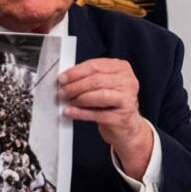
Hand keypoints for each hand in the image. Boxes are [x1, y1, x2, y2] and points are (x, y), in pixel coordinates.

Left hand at [58, 58, 153, 179]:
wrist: (126, 125)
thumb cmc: (112, 101)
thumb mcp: (104, 84)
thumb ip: (88, 77)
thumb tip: (66, 78)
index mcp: (121, 68)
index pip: (95, 65)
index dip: (76, 72)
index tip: (62, 78)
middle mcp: (127, 81)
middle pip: (96, 81)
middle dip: (75, 86)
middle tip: (62, 91)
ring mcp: (127, 99)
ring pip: (99, 96)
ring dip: (78, 98)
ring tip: (67, 100)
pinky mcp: (122, 117)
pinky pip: (97, 114)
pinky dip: (80, 113)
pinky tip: (70, 112)